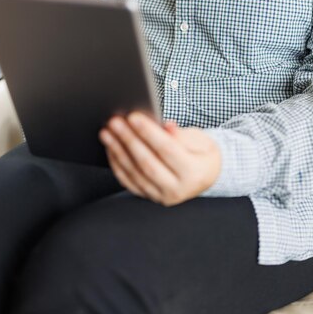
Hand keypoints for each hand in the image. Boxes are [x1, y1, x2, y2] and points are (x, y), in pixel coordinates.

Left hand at [99, 112, 221, 205]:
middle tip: (115, 122)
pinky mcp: (150, 197)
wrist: (206, 175)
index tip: (133, 116)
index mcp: (193, 172)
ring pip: (134, 173)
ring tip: (107, 132)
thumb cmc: (202, 152)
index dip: (149, 132)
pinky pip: (129, 181)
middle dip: (128, 140)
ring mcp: (162, 196)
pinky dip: (117, 164)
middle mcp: (177, 189)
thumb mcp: (200, 140)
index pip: (167, 150)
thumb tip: (165, 125)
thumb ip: (181, 135)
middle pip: (147, 162)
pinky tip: (110, 148)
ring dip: (117, 151)